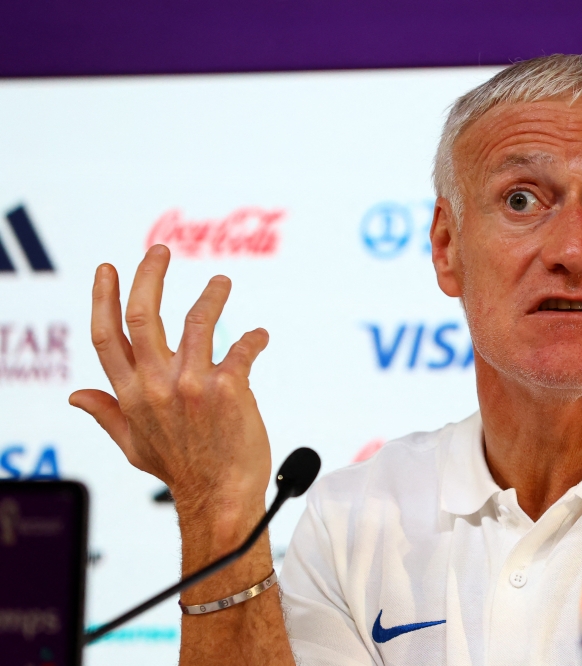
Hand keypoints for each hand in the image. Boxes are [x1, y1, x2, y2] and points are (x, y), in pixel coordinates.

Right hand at [70, 245, 271, 530]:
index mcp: (130, 396)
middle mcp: (157, 386)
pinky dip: (252, 338)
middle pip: (143, 316)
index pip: (106, 337)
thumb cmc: (181, 470)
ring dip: (211, 296)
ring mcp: (192, 386)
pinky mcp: (229, 389)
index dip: (103, 298)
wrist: (221, 497)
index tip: (109, 268)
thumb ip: (108, 414)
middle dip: (150, 276)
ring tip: (221, 282)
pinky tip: (259, 336)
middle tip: (161, 251)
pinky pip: (241, 348)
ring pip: (196, 322)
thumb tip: (77, 395)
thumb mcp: (134, 445)